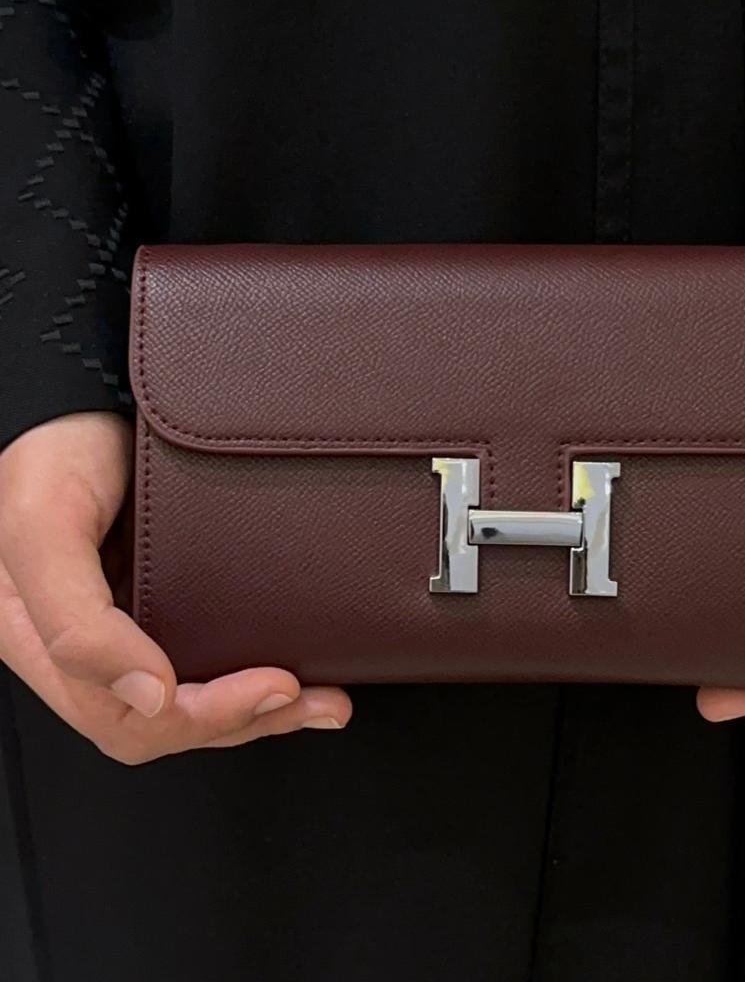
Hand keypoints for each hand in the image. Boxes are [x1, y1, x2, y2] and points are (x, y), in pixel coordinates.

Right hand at [0, 412, 351, 763]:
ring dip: (260, 709)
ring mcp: (134, 624)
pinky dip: (253, 669)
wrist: (84, 398)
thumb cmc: (52, 455)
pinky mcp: (169, 599)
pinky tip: (294, 664)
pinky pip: (209, 654)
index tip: (276, 686)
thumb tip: (150, 697)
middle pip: (170, 721)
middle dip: (247, 721)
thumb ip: (76, 621)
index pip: (127, 722)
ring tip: (324, 698)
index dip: (205, 720)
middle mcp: (93, 646)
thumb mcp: (44, 530)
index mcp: (48, 649)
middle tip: (319, 700)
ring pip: (194, 697)